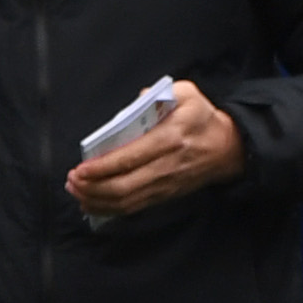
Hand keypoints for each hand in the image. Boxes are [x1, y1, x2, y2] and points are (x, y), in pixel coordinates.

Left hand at [65, 80, 244, 218]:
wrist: (230, 148)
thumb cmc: (202, 118)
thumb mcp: (187, 94)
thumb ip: (161, 93)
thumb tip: (138, 98)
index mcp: (170, 138)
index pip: (130, 158)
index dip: (102, 168)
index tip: (80, 169)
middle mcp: (167, 165)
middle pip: (124, 186)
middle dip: (92, 187)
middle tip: (72, 181)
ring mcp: (166, 184)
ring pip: (127, 201)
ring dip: (96, 200)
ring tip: (76, 191)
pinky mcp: (165, 195)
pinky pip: (134, 207)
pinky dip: (109, 209)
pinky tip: (91, 202)